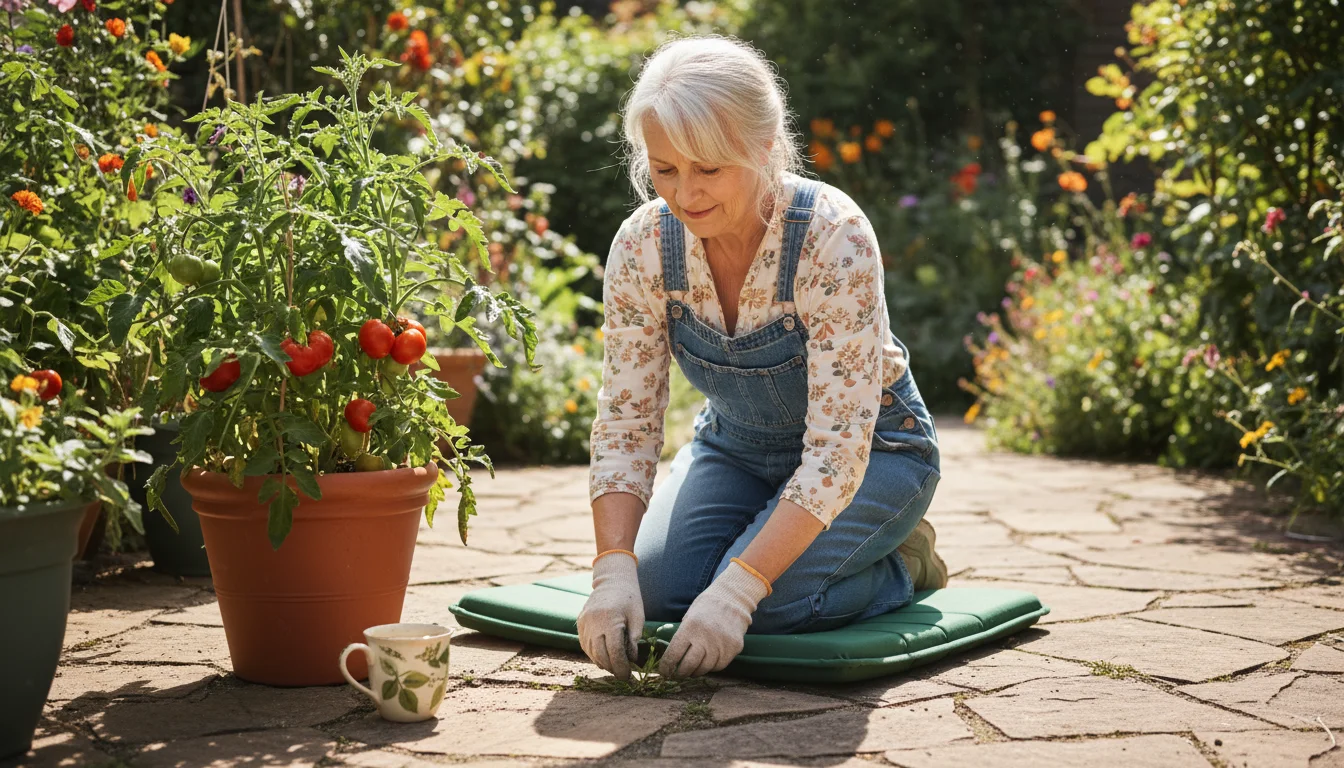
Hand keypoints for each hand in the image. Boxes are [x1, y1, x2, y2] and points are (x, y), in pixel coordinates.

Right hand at [576, 551, 643, 679]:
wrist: (612, 580)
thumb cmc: (630, 598)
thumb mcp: (638, 617)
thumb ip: (633, 639)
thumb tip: (630, 660)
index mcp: (610, 619)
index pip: (614, 651)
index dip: (621, 667)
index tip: (628, 677)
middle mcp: (593, 622)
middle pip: (600, 654)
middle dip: (612, 668)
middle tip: (623, 676)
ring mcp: (584, 622)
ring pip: (591, 652)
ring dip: (603, 663)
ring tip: (615, 667)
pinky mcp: (580, 623)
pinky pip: (585, 645)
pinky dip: (594, 654)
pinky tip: (605, 658)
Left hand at [659, 559, 769, 677]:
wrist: (733, 600)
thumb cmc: (706, 609)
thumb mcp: (689, 618)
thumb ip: (682, 637)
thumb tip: (672, 659)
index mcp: (690, 628)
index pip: (674, 654)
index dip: (667, 666)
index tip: (664, 672)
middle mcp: (705, 637)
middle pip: (689, 665)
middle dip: (681, 673)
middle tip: (678, 674)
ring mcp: (721, 644)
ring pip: (705, 668)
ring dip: (696, 672)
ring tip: (692, 670)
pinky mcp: (734, 648)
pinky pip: (719, 666)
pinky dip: (711, 667)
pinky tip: (708, 662)